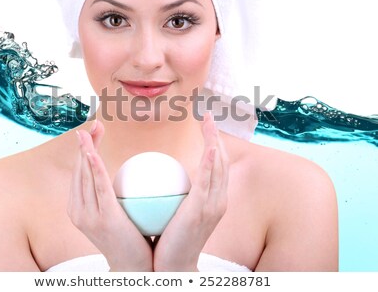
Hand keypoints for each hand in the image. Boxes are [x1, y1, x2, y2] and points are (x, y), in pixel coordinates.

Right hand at [67, 121, 152, 270]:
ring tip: (90, 130)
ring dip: (86, 149)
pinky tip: (92, 151)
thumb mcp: (119, 214)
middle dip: (84, 144)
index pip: (81, 172)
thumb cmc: (130, 238)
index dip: (85, 149)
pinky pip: (98, 187)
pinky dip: (93, 167)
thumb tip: (130, 171)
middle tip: (94, 124)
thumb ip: (116, 194)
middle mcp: (77, 209)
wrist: (133, 267)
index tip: (95, 132)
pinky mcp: (101, 218)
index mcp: (78, 207)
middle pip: (79, 170)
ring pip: (84, 175)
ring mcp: (86, 215)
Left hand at [152, 113, 229, 270]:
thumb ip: (176, 194)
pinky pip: (208, 182)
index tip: (206, 127)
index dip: (214, 144)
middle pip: (222, 161)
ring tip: (209, 122)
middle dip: (217, 136)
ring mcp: (213, 205)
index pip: (216, 165)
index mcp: (214, 199)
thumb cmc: (171, 240)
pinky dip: (211, 163)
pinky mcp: (202, 211)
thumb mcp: (177, 213)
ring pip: (219, 167)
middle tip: (208, 116)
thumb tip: (160, 176)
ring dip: (215, 141)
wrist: (174, 266)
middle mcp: (219, 200)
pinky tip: (208, 147)